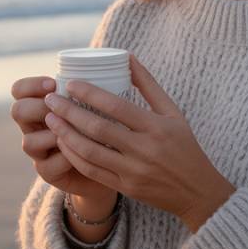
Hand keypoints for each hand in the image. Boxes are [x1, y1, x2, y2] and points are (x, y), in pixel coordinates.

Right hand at [10, 75, 118, 205]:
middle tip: (60, 106)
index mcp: (42, 104)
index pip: (19, 89)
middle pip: (18, 111)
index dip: (31, 85)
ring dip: (53, 134)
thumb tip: (129, 56)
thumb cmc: (104, 127)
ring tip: (76, 131)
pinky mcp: (47, 172)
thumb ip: (101, 85)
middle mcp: (34, 126)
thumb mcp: (100, 103)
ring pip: (28, 142)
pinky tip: (86, 153)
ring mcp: (39, 151)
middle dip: (38, 107)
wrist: (109, 165)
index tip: (53, 84)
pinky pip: (48, 165)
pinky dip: (66, 157)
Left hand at [43, 53, 235, 232]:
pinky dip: (74, 156)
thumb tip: (127, 56)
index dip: (90, 94)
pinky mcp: (125, 187)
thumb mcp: (172, 112)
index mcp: (156, 127)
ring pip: (90, 152)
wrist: (197, 191)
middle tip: (50, 100)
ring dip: (66, 134)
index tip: (70, 84)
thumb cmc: (184, 145)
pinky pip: (92, 171)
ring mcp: (133, 171)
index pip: (117, 106)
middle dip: (69, 112)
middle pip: (98, 128)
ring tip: (50, 120)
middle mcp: (144, 150)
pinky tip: (63, 142)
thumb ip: (149, 85)